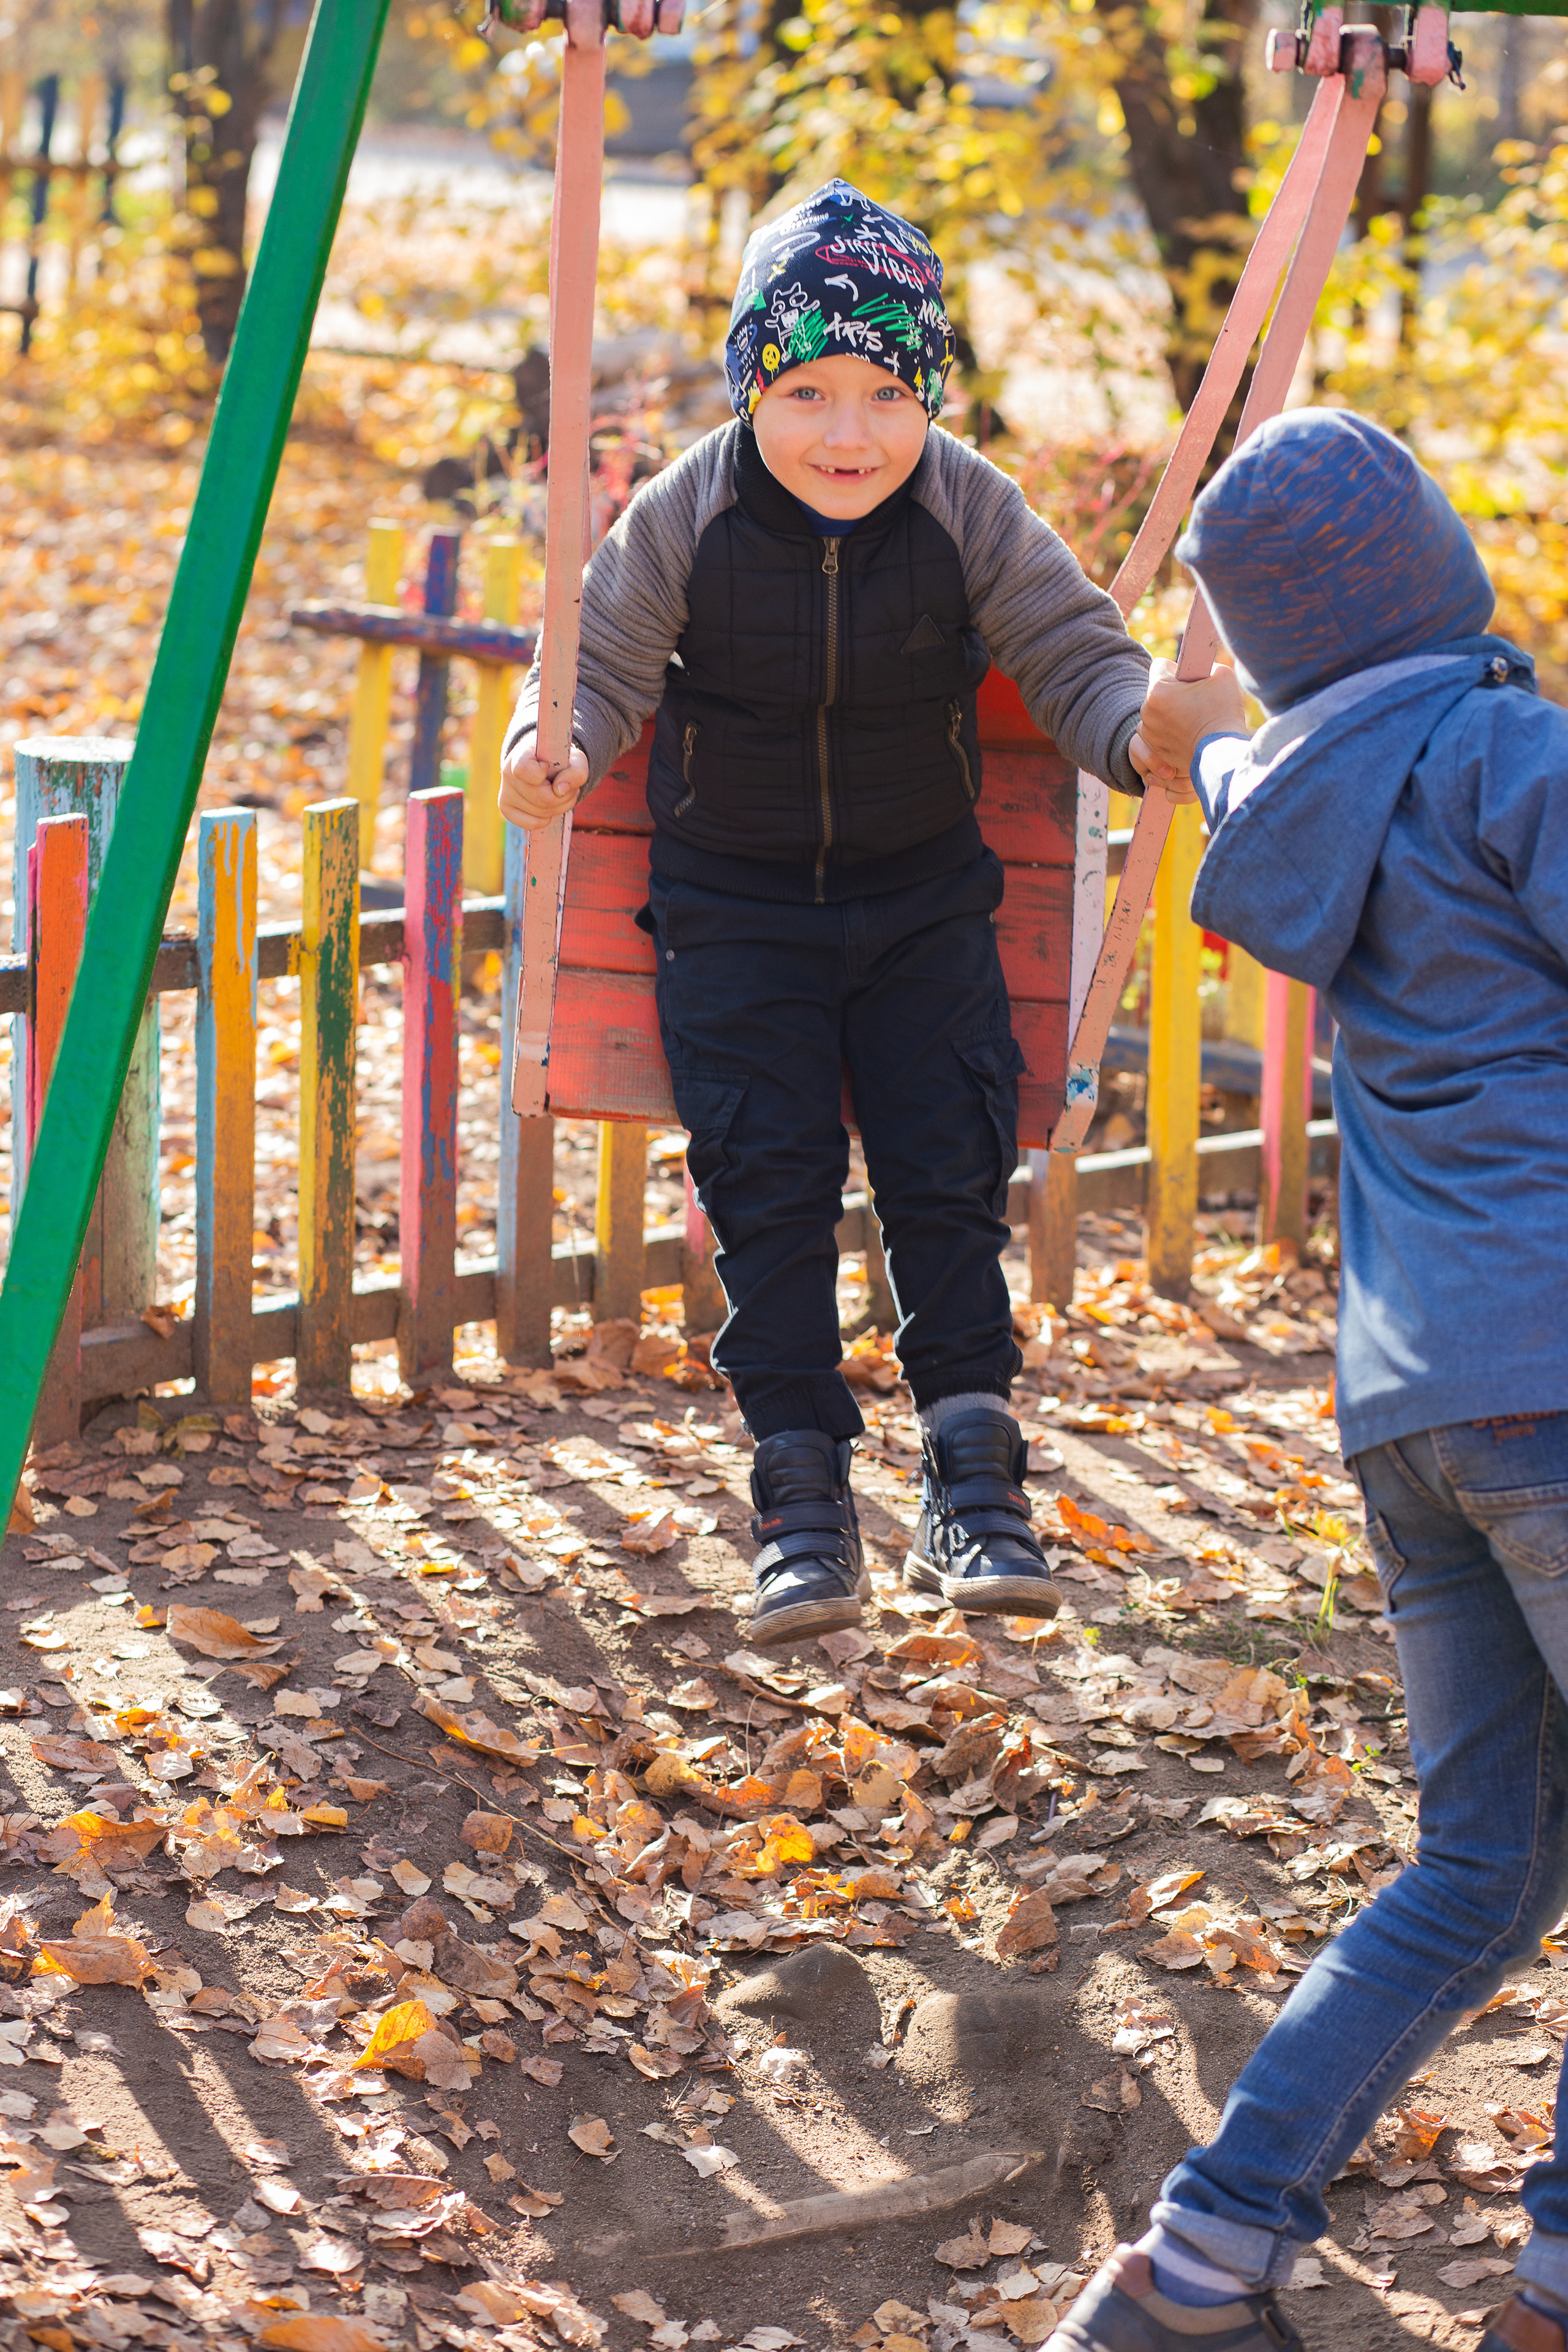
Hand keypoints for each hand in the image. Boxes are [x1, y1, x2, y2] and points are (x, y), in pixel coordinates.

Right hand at [499, 732, 588, 830]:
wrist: (546, 766)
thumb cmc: (560, 761)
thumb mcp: (576, 760)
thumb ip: (577, 771)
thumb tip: (561, 790)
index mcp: (520, 754)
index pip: (523, 770)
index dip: (541, 773)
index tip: (547, 767)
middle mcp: (507, 772)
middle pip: (540, 797)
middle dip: (562, 796)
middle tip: (567, 787)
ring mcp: (505, 792)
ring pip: (539, 812)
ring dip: (559, 807)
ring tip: (561, 794)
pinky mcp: (506, 809)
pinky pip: (531, 823)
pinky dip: (546, 819)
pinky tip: (550, 807)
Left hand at [1132, 657, 1247, 800]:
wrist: (1222, 753)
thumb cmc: (1223, 712)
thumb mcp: (1221, 675)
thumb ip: (1204, 665)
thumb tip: (1199, 666)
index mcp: (1157, 690)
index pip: (1160, 665)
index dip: (1177, 668)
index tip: (1190, 679)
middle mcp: (1147, 711)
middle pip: (1158, 690)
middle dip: (1173, 692)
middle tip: (1195, 701)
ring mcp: (1149, 732)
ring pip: (1157, 712)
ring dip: (1169, 712)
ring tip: (1192, 719)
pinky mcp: (1155, 749)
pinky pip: (1159, 732)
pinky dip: (1170, 731)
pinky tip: (1188, 733)